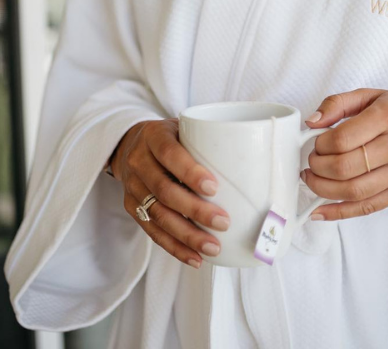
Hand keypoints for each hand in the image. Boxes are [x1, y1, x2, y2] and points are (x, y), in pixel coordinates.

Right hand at [108, 118, 230, 267]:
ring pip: (158, 215)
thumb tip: (257, 164)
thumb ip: (209, 142)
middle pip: (165, 191)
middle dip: (195, 210)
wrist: (130, 145)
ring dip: (187, 235)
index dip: (190, 172)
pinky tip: (195, 258)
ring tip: (213, 247)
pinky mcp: (132, 208)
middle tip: (224, 222)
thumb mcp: (184, 129)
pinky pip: (153, 232)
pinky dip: (175, 247)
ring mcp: (133, 187)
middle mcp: (139, 162)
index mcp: (153, 137)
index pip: (170, 154)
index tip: (214, 188)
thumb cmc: (172, 137)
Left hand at [302, 88, 387, 221]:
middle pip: (344, 167)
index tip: (316, 144)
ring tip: (313, 180)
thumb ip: (338, 103)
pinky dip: (339, 212)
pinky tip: (320, 211)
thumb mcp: (373, 95)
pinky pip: (367, 207)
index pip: (341, 139)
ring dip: (323, 190)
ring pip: (353, 191)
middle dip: (317, 168)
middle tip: (311, 163)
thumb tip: (311, 123)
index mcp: (387, 116)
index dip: (319, 145)